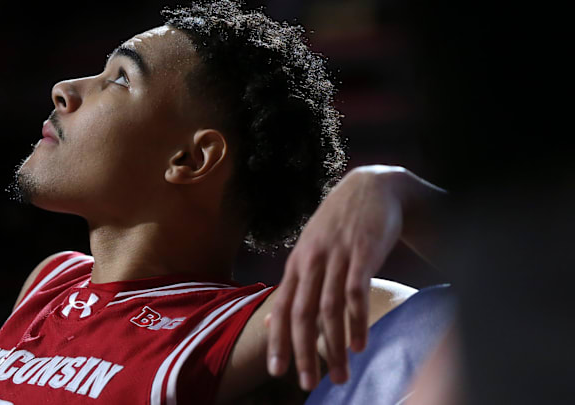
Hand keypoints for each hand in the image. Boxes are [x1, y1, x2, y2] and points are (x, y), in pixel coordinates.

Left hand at [266, 165, 412, 390]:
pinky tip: (359, 345)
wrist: (373, 187)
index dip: (277, 340)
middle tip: (308, 384)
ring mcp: (336, 256)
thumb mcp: (310, 249)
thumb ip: (294, 285)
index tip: (276, 371)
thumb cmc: (340, 224)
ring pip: (328, 309)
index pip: (282, 307)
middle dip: (303, 352)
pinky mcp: (362, 253)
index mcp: (297, 263)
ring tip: (341, 375)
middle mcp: (312, 260)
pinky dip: (356, 322)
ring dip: (333, 346)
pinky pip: (356, 294)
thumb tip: (271, 319)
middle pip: (302, 313)